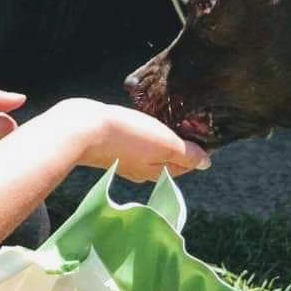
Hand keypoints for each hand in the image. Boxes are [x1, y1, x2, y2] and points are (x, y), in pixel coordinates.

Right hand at [55, 98, 210, 182]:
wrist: (84, 128)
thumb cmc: (127, 137)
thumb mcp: (165, 145)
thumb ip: (187, 155)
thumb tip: (206, 163)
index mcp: (157, 172)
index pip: (186, 166)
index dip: (197, 150)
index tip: (203, 131)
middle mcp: (141, 169)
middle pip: (168, 159)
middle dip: (180, 144)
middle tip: (187, 122)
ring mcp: (125, 158)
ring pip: (151, 150)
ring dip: (161, 137)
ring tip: (168, 118)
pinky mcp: (112, 144)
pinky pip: (135, 141)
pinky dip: (143, 132)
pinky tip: (142, 121)